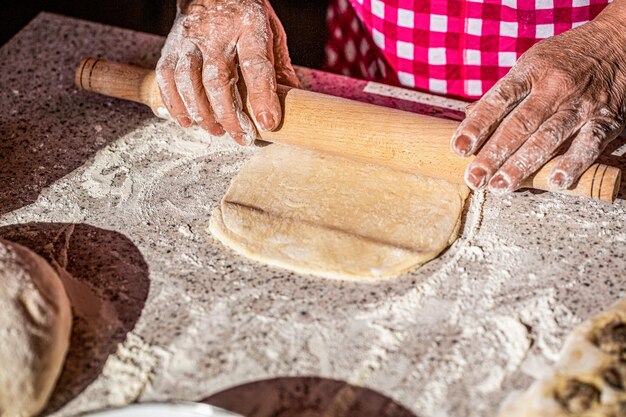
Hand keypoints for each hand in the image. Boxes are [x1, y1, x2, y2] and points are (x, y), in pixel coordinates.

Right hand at [156, 0, 299, 145]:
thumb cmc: (247, 17)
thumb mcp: (272, 34)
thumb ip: (279, 69)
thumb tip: (293, 106)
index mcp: (249, 25)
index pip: (255, 65)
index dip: (262, 97)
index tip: (267, 123)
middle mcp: (216, 32)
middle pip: (218, 79)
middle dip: (229, 115)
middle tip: (241, 137)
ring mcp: (190, 39)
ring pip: (188, 81)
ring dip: (201, 113)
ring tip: (216, 131)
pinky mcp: (172, 46)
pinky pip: (167, 77)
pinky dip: (175, 103)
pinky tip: (188, 121)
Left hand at [450, 4, 625, 193]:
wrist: (619, 42)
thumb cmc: (564, 59)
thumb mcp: (531, 64)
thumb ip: (504, 93)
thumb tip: (468, 117)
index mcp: (531, 71)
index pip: (498, 100)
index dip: (477, 125)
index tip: (459, 148)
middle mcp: (554, 87)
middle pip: (519, 124)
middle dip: (494, 154)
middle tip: (475, 178)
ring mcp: (580, 104)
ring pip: (548, 138)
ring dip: (522, 165)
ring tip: (501, 185)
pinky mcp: (606, 119)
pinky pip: (588, 144)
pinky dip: (572, 164)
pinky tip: (554, 182)